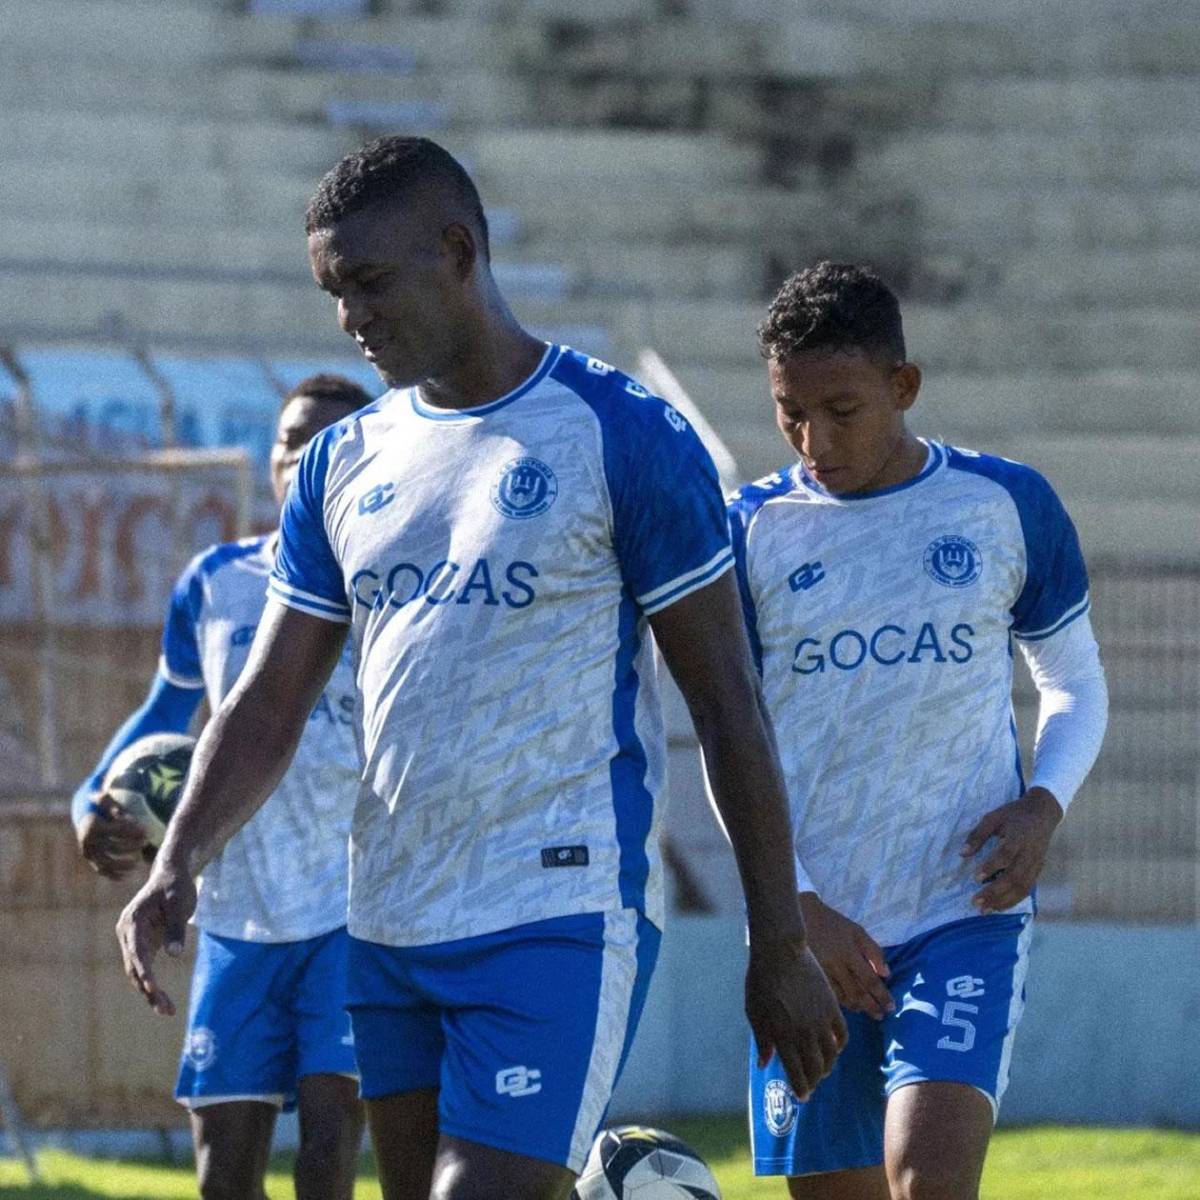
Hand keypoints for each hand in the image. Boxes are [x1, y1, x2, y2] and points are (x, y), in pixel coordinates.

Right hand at [77, 794, 148, 879]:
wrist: (86, 820)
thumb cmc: (101, 808)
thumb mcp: (105, 802)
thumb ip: (112, 803)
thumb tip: (118, 809)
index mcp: (92, 825)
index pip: (118, 829)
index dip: (134, 830)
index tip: (147, 830)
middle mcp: (88, 841)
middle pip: (114, 847)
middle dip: (133, 845)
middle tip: (147, 841)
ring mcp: (89, 852)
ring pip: (107, 863)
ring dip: (123, 864)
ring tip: (138, 861)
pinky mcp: (91, 860)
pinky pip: (101, 870)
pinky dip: (113, 875)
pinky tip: (125, 876)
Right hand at [115, 862, 196, 1015]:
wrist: (171, 874)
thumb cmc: (176, 887)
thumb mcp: (180, 904)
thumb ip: (176, 928)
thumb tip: (174, 955)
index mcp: (132, 920)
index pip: (136, 950)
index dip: (144, 970)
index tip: (152, 987)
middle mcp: (127, 932)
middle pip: (134, 967)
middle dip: (149, 990)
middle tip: (165, 1009)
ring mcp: (132, 940)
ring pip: (137, 972)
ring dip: (150, 992)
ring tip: (167, 1011)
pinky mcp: (141, 944)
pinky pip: (144, 968)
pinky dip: (152, 984)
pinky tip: (162, 1000)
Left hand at [746, 929, 847, 1101]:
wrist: (780, 951)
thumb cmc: (760, 981)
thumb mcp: (754, 1011)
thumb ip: (762, 1039)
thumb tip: (765, 1064)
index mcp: (782, 1036)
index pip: (796, 1073)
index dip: (800, 1088)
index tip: (801, 1097)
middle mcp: (803, 1033)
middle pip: (815, 1068)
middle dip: (813, 1082)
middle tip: (811, 1086)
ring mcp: (820, 1020)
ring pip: (831, 1055)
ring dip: (827, 1066)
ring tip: (822, 1070)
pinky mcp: (832, 1007)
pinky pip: (842, 1034)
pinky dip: (840, 1046)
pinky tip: (834, 1048)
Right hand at [799, 893, 893, 1019]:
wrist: (803, 917)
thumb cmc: (834, 924)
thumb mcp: (857, 931)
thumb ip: (874, 951)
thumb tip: (887, 975)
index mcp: (850, 953)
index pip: (870, 980)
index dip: (882, 995)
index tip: (891, 1007)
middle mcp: (837, 966)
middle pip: (857, 993)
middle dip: (871, 1006)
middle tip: (881, 1015)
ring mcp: (823, 972)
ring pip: (843, 997)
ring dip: (857, 1006)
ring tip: (867, 1012)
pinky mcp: (814, 975)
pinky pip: (830, 994)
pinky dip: (842, 1002)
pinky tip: (849, 1004)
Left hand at [961, 787, 1062, 914]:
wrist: (1043, 813)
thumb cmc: (1014, 814)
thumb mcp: (993, 817)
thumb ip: (978, 834)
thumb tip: (962, 853)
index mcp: (1019, 837)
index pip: (1006, 855)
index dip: (991, 867)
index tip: (975, 877)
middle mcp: (1029, 854)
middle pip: (1014, 877)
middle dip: (995, 892)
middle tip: (975, 902)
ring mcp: (1036, 864)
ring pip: (1022, 887)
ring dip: (1003, 901)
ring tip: (985, 910)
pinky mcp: (1038, 871)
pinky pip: (1027, 889)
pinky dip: (1014, 900)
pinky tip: (999, 907)